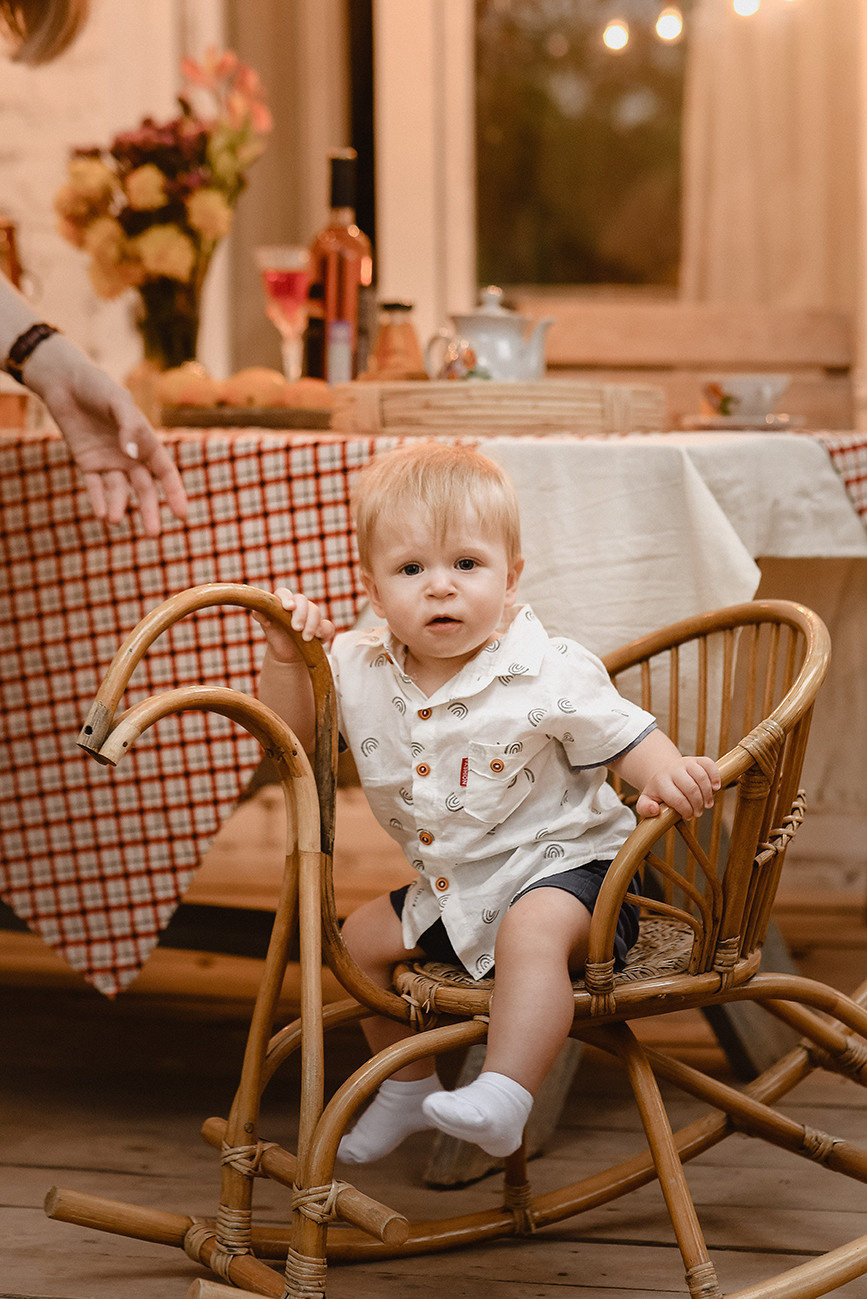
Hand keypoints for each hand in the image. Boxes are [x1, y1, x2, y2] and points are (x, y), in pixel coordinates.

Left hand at [37, 353, 187, 536]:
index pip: (166, 472)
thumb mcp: (118, 402)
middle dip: (149, 512)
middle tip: (152, 534)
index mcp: (146, 442)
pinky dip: (98, 500)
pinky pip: (95, 486)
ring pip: (119, 491)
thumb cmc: (97, 387)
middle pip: (144, 489)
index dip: (175, 493)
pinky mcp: (88, 463)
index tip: (182, 516)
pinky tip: (101, 514)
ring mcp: (109, 461)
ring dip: (118, 506)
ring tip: (114, 520)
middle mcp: (131, 456)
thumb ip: (129, 427)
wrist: (65, 382)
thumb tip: (133, 456)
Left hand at [253, 587, 335, 662]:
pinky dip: (324, 631)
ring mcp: (312, 616)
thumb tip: (261, 614)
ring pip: (316, 612)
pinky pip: (328, 626)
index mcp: (283, 602)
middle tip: (297, 628)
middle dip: (301, 614)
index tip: (289, 608)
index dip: (287, 598)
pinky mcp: (322, 628)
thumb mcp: (266, 625)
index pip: (284, 593)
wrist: (286, 653)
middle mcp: (299, 605)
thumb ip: (260, 615)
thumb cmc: (275, 635)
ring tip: (305, 638)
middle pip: (303, 600)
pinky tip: (319, 638)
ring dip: (311, 625)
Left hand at [635, 755, 720, 819]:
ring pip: (701, 777)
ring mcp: (686, 762)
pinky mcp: (697, 759)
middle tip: (699, 813)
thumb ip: (645, 808)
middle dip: (697, 805)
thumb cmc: (658, 792)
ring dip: (708, 794)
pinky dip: (715, 777)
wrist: (663, 773)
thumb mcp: (646, 800)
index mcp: (660, 781)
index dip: (686, 811)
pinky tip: (716, 788)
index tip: (688, 817)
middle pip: (691, 789)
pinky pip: (709, 765)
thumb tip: (654, 809)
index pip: (677, 798)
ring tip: (707, 804)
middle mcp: (673, 769)